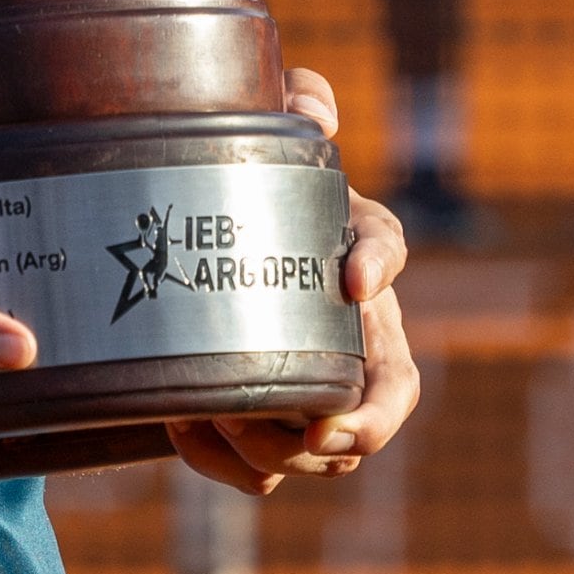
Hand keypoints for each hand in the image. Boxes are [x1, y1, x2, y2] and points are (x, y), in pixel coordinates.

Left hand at [167, 65, 418, 498]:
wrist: (186, 259)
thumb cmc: (240, 192)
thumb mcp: (266, 141)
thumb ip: (295, 102)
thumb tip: (314, 106)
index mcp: (351, 250)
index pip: (389, 249)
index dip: (381, 266)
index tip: (355, 279)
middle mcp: (350, 331)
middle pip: (383, 399)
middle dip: (353, 425)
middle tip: (306, 425)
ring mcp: (314, 389)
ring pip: (325, 452)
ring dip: (275, 448)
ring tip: (215, 416)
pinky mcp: (267, 430)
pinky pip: (263, 471)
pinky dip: (226, 465)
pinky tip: (184, 429)